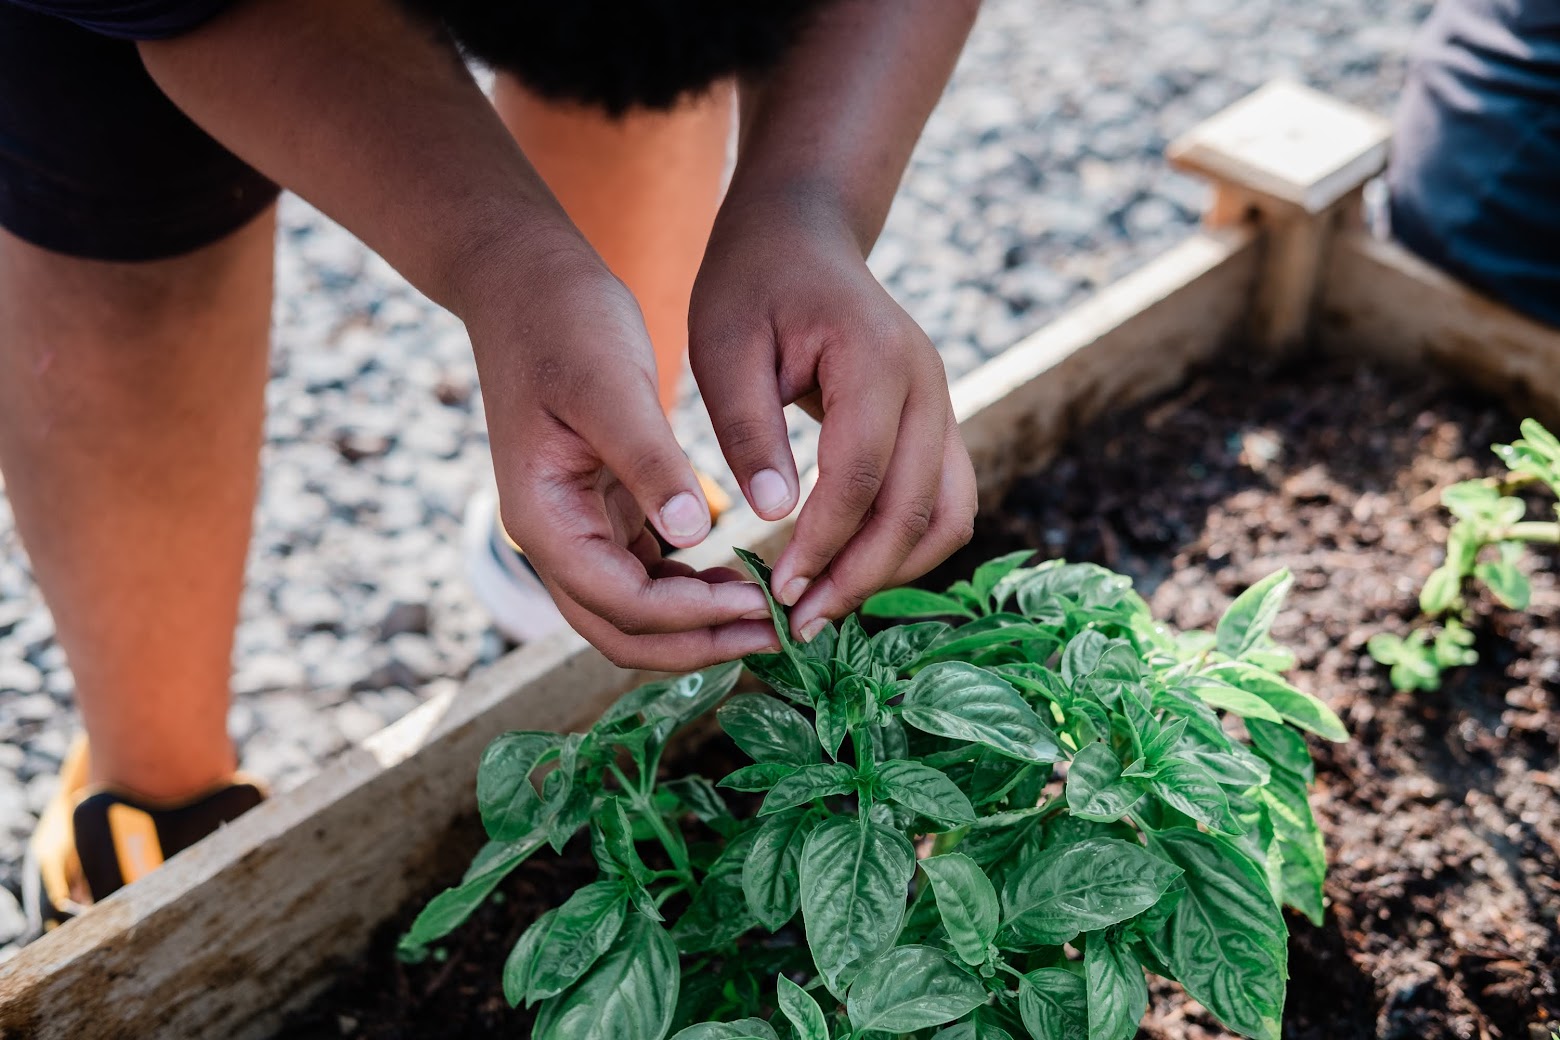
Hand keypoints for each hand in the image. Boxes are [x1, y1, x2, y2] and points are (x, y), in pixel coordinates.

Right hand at [467, 241, 778, 669]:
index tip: (759, 603)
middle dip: (697, 643)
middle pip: (621, 631)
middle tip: (776, 633)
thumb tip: (693, 536)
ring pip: (634, 611)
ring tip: (768, 613)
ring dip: (697, 623)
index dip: (691, 617)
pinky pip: (644, 574)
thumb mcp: (612, 386)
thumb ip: (649, 465)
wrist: (523, 279)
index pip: (620, 604)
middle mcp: (554, 536)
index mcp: (544, 518)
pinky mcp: (602, 508)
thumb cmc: (563, 322)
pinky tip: (740, 577)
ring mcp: (576, 526)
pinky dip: (689, 589)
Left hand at [689, 197, 976, 641]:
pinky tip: (849, 572)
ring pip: (948, 514)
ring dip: (893, 572)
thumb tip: (772, 515)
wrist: (802, 232)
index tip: (777, 590)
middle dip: (860, 576)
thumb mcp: (723, 344)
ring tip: (827, 608)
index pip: (862, 476)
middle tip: (802, 624)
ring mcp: (942, 404)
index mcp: (875, 359)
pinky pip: (943, 501)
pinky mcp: (936, 422)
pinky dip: (905, 546)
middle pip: (917, 509)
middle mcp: (928, 385)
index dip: (823, 543)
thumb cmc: (751, 282)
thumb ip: (747, 428)